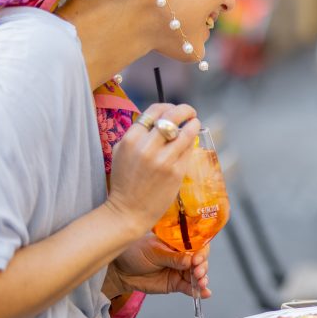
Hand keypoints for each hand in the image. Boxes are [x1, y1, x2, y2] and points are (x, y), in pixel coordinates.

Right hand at [106, 102, 199, 231]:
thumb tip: (157, 121)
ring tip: (195, 123)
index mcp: (131, 139)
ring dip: (193, 124)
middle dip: (184, 110)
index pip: (154, 111)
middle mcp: (147, 147)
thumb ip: (137, 135)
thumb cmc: (124, 181)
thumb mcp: (121, 152)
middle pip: (172, 117)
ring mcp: (163, 160)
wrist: (128, 211)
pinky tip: (191, 142)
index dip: (167, 106)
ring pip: (185, 132)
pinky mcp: (176, 172)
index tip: (173, 109)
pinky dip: (191, 143)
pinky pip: (188, 150)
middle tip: (190, 111)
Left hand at [106, 234, 211, 298]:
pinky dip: (198, 291)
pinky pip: (190, 288)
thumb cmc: (134, 253)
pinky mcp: (176, 284)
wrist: (120, 270)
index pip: (197, 245)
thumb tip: (189, 260)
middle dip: (202, 267)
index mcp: (179, 242)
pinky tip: (204, 293)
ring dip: (202, 280)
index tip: (197, 259)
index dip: (201, 252)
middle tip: (197, 273)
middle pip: (201, 261)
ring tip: (201, 284)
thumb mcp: (153, 252)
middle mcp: (183, 256)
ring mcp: (180, 271)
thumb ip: (171, 258)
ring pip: (197, 275)